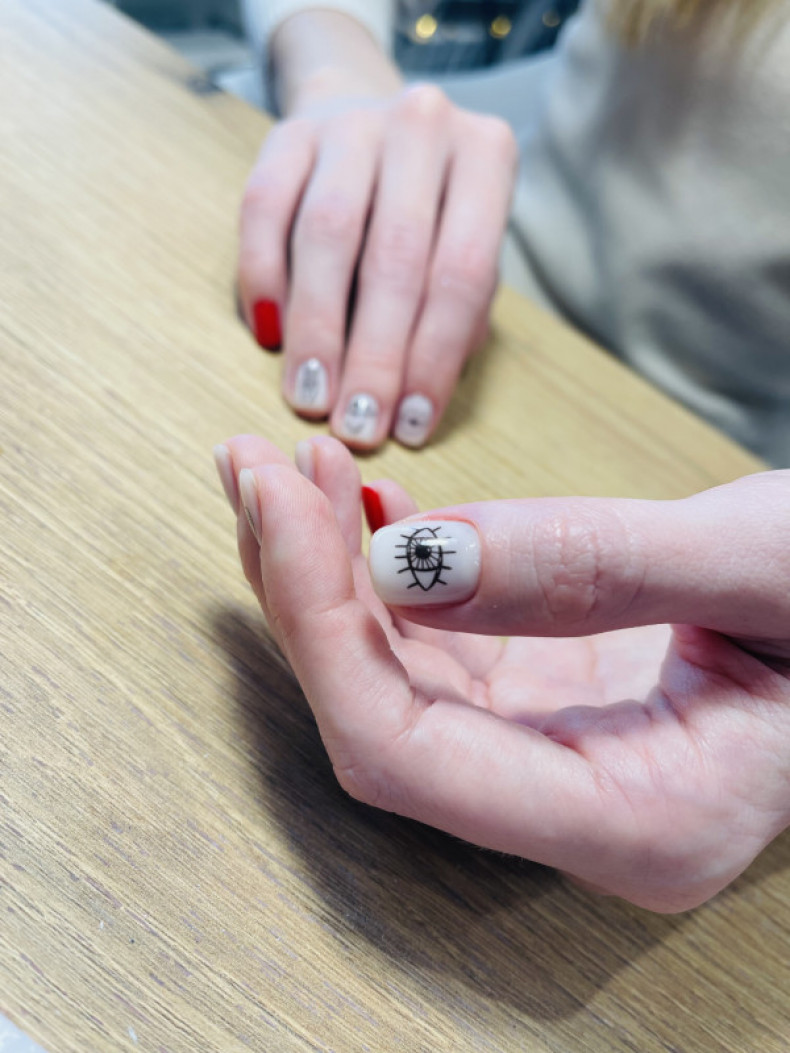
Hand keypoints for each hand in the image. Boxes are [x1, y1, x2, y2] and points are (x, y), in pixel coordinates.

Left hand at [214, 436, 789, 911]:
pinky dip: (387, 568)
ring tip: (286, 468)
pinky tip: (358, 501)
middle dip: (303, 587)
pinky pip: (438, 643)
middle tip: (255, 467)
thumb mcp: (759, 566)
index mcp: (636, 820)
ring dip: (329, 569)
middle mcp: (575, 803)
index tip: (279, 504)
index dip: (323, 632)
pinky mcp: (551, 697)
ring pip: (394, 677)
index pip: (408, 757)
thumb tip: (408, 560)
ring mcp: (555, 752)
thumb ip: (590, 568)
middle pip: (380, 718)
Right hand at [237, 83, 516, 448]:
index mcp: (486, 156)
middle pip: (396, 258)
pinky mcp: (288, 132)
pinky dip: (264, 278)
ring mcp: (352, 121)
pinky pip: (265, 209)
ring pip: (328, 234)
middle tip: (355, 426)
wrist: (367, 124)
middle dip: (374, 357)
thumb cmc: (431, 214)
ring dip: (318, 328)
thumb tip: (416, 397)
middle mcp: (424, 126)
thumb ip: (459, 314)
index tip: (409, 426)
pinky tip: (270, 335)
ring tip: (310, 397)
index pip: (463, 274)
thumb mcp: (468, 252)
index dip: (433, 358)